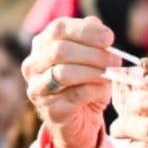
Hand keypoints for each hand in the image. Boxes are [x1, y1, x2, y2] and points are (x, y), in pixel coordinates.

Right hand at [24, 17, 118, 147]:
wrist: (82, 121)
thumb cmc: (86, 83)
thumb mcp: (91, 57)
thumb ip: (92, 39)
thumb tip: (98, 26)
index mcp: (41, 46)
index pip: (58, 29)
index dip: (85, 30)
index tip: (109, 38)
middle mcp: (32, 66)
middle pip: (59, 50)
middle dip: (93, 53)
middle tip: (115, 59)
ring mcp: (37, 89)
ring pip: (63, 73)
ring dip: (93, 71)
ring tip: (111, 74)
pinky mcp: (50, 111)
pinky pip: (74, 95)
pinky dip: (94, 90)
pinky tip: (104, 90)